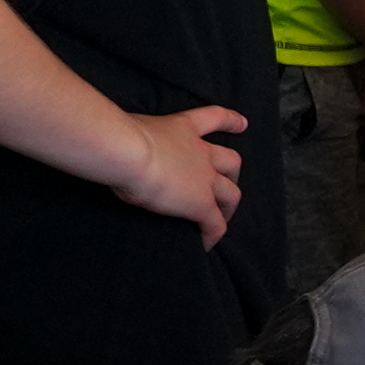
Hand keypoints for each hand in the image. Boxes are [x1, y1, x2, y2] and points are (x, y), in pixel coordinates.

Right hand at [117, 105, 246, 237]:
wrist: (129, 151)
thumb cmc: (121, 136)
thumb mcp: (135, 128)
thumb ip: (139, 137)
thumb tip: (127, 144)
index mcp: (183, 128)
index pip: (214, 118)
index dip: (231, 121)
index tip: (243, 124)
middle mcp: (201, 152)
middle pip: (232, 161)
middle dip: (233, 174)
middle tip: (228, 184)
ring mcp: (205, 179)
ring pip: (231, 194)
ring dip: (228, 207)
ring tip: (222, 218)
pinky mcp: (201, 204)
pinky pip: (215, 224)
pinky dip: (214, 235)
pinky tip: (206, 245)